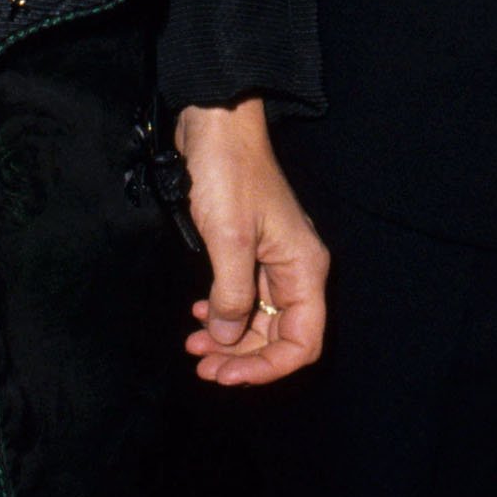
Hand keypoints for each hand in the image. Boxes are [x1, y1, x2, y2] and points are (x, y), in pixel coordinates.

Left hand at [175, 98, 327, 387]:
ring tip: (192, 347)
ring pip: (258, 321)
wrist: (216, 122)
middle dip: (242, 357)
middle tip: (201, 366)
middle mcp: (295, 269)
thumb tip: (224, 338)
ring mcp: (272, 260)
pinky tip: (197, 316)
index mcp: (303, 268)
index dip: (267, 368)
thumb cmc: (228, 174)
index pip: (302, 342)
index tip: (226, 374)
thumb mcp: (228, 239)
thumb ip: (231, 295)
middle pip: (279, 337)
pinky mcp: (249, 251)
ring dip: (228, 339)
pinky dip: (221, 313)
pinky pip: (243, 298)